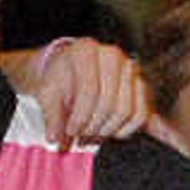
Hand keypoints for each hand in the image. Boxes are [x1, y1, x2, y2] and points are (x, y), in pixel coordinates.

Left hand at [20, 35, 156, 145]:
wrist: (72, 69)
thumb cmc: (60, 80)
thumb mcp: (47, 93)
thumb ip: (51, 115)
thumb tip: (54, 139)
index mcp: (85, 51)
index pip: (89, 91)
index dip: (80, 117)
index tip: (71, 132)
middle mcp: (112, 55)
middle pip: (110, 103)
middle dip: (94, 126)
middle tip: (82, 137)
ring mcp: (130, 68)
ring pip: (128, 110)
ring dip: (109, 130)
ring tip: (93, 134)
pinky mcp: (142, 84)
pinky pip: (141, 114)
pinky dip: (127, 130)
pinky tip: (111, 134)